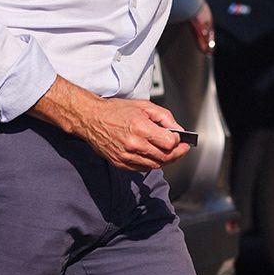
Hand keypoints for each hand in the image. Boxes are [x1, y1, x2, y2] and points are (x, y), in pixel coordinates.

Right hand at [32, 81, 190, 169]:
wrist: (91, 119)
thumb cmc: (116, 110)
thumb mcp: (144, 106)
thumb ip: (165, 117)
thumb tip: (178, 130)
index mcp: (141, 128)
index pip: (170, 143)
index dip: (179, 142)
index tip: (181, 139)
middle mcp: (134, 145)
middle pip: (165, 157)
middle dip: (177, 153)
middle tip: (182, 148)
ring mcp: (126, 156)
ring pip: (155, 165)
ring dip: (166, 159)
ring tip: (168, 151)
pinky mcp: (120, 163)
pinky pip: (143, 168)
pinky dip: (152, 163)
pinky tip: (153, 155)